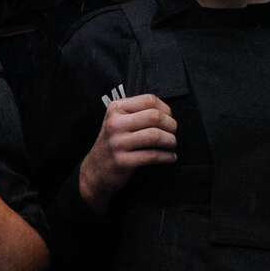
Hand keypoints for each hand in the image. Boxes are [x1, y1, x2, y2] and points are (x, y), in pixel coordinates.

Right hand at [77, 93, 177, 211]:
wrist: (95, 170)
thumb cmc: (113, 143)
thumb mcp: (118, 121)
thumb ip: (137, 112)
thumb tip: (167, 112)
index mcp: (116, 108)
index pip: (149, 100)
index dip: (165, 108)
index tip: (169, 117)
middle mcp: (115, 123)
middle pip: (154, 116)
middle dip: (170, 124)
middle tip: (173, 132)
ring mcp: (117, 142)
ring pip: (155, 135)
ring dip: (170, 141)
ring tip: (172, 144)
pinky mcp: (122, 161)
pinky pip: (152, 156)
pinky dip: (166, 156)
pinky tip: (170, 157)